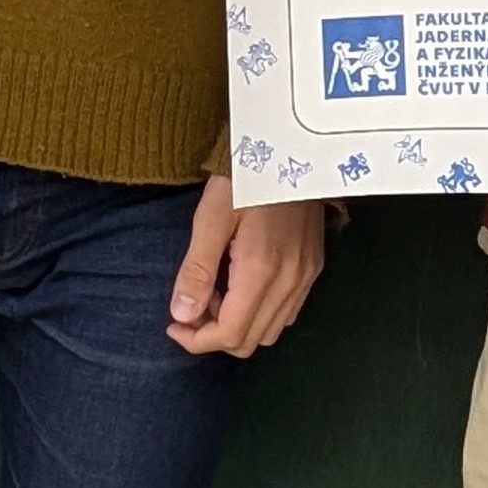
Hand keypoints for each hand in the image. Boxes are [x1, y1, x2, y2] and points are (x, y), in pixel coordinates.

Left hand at [167, 176, 324, 356]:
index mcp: (261, 271)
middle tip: (192, 306)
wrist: (291, 146)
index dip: (196, 340)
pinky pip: (287, 311)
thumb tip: (182, 316)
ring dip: (238, 324)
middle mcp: (290, 282)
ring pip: (270, 331)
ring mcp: (307, 276)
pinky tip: (243, 284)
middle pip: (250, 341)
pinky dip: (261, 312)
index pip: (230, 334)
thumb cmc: (246, 176)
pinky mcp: (314, 267)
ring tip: (217, 292)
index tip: (173, 324)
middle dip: (214, 335)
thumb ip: (197, 270)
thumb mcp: (211, 217)